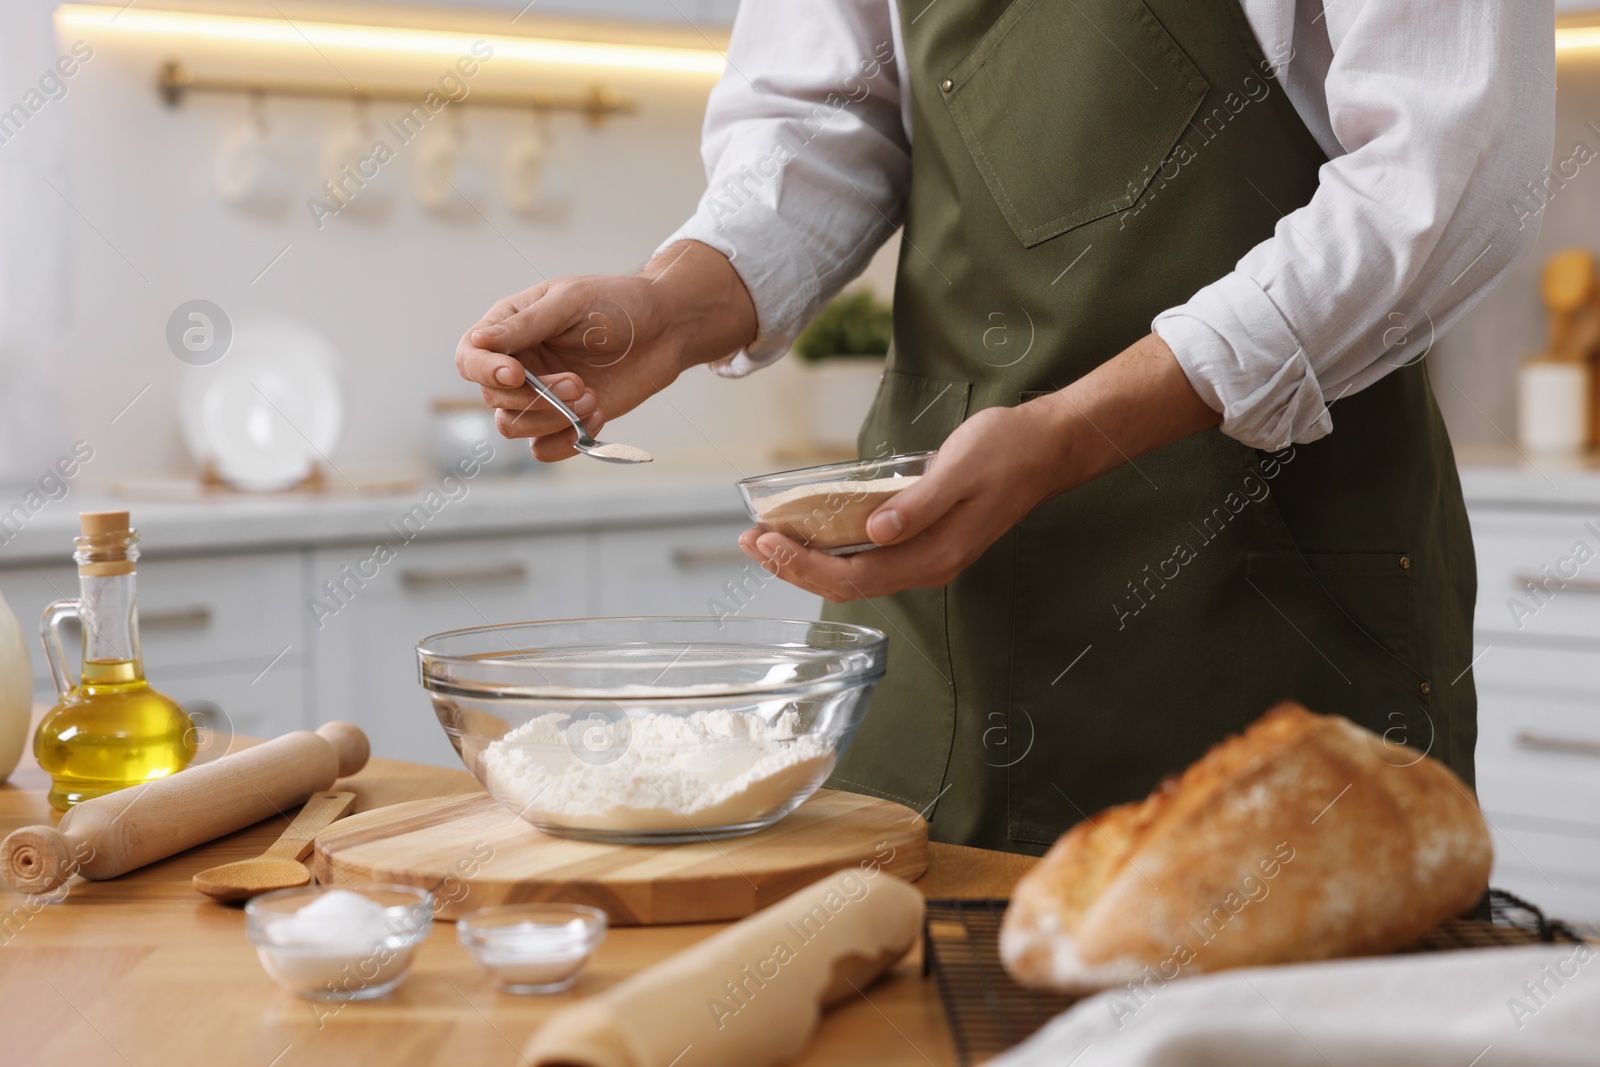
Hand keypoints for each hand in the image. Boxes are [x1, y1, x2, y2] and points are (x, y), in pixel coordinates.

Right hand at [455, 242, 755, 460]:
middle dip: (536, 397)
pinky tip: (597, 418)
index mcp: (510, 327)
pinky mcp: (567, 420)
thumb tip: (480, 341)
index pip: (471, 358)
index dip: (485, 371)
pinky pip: (543, 449)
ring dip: (550, 420)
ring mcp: (542, 395)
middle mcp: (519, 363)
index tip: (517, 375)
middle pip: (494, 399)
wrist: (667, 328)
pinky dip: (565, 441)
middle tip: (578, 384)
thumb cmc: (618, 303)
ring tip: (590, 398)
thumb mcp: (571, 302)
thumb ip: (526, 324)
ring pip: (513, 427)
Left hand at [737, 405, 1067, 600]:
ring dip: (808, 560)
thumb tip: (876, 531)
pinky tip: (811, 532)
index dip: (804, 564)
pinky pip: (869, 557)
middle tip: (749, 541)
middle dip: (794, 567)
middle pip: (847, 584)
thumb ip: (918, 504)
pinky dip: (833, 548)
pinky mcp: (926, 540)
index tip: (765, 541)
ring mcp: (927, 556)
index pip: (855, 576)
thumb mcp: (960, 470)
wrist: (1047, 448)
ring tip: (767, 540)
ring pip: (856, 574)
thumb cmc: (1006, 451)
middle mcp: (928, 565)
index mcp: (935, 555)